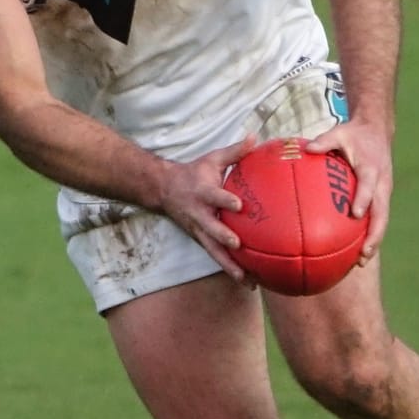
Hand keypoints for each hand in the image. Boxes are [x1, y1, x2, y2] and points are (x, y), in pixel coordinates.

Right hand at [157, 133, 258, 280]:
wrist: (163, 190)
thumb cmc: (193, 173)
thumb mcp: (211, 160)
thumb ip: (234, 152)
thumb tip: (255, 137)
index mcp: (202, 193)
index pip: (214, 196)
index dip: (225, 200)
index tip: (239, 205)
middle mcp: (199, 215)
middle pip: (211, 229)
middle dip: (223, 238)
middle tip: (238, 246)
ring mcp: (198, 231)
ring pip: (214, 251)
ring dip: (229, 266)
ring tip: (248, 280)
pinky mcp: (200, 241)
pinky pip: (216, 257)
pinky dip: (231, 270)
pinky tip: (248, 281)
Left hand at [305, 120, 392, 261]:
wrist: (378, 131)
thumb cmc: (354, 134)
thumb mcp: (339, 133)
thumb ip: (324, 141)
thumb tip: (307, 148)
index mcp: (371, 168)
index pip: (368, 186)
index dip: (363, 199)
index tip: (356, 214)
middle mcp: (381, 183)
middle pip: (382, 213)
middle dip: (375, 234)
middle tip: (363, 254)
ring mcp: (383, 192)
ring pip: (382, 220)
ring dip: (374, 240)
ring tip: (361, 261)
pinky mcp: (381, 196)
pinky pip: (377, 217)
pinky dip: (370, 233)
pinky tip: (355, 251)